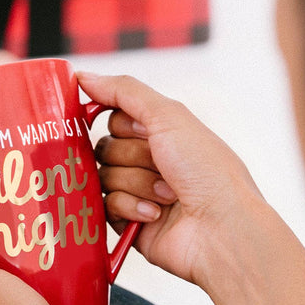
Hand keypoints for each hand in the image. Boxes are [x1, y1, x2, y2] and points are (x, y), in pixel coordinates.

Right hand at [78, 72, 264, 287]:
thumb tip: (83, 76)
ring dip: (136, 183)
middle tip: (163, 167)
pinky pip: (106, 207)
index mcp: (162, 134)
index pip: (113, 119)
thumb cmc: (208, 171)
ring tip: (167, 195)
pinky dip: (131, 207)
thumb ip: (123, 91)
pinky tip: (156, 214)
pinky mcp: (129, 223)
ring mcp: (138, 193)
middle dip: (132, 157)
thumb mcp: (168, 116)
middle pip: (104, 148)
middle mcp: (149, 162)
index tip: (136, 130)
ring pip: (104, 177)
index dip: (121, 125)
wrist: (222, 228)